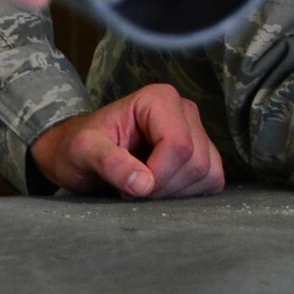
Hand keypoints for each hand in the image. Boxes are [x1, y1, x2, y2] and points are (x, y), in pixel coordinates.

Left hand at [28, 84, 223, 198]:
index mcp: (159, 100)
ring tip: (144, 187)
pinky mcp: (203, 153)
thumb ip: (110, 163)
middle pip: (196, 161)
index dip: (158, 174)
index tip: (129, 185)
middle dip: (164, 186)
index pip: (178, 144)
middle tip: (133, 188)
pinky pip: (213, 179)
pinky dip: (189, 194)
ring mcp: (197, 131)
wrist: (82, 155)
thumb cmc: (80, 148)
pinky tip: (162, 190)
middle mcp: (184, 110)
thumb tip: (144, 183)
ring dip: (176, 192)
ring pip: (208, 172)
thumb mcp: (83, 151)